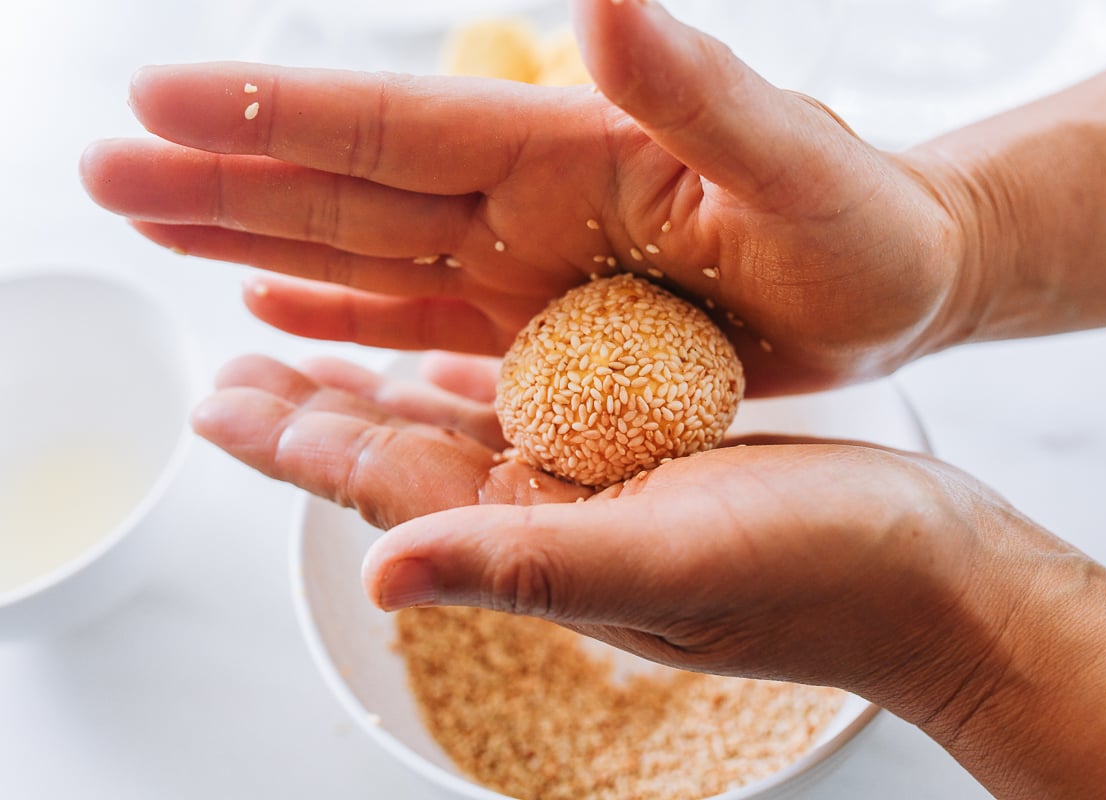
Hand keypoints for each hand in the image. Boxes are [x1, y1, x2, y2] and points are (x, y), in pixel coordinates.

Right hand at [80, 0, 969, 394]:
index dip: (275, 115)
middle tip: (102, 173)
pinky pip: (422, 324)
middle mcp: (523, 207)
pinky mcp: (541, 334)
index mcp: (567, 155)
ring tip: (155, 228)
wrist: (893, 286)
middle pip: (347, 189)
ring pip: (364, 253)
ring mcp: (523, 270)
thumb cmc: (864, 227)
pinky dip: (344, 316)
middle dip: (223, 177)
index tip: (154, 99)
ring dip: (257, 240)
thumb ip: (702, 92)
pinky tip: (276, 305)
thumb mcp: (799, 165)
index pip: (396, 127)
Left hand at [195, 352, 1105, 798]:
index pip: (386, 485)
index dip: (296, 442)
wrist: (930, 574)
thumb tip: (378, 581)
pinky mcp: (649, 459)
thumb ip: (522, 568)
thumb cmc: (816, 573)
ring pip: (463, 430)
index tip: (220, 400)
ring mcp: (601, 489)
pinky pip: (543, 413)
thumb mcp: (664, 564)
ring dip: (386, 394)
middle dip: (318, 413)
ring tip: (323, 362)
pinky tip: (460, 367)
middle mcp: (556, 517)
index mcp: (539, 539)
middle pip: (404, 455)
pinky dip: (486, 387)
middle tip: (240, 372)